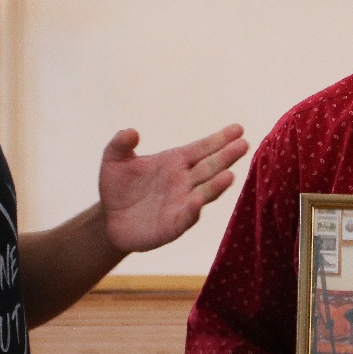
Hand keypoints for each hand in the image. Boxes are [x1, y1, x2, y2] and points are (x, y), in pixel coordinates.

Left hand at [99, 124, 246, 253]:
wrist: (109, 219)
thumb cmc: (117, 187)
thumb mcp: (113, 160)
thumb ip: (120, 144)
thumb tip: (130, 131)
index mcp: (175, 162)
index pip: (202, 148)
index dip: (219, 139)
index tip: (238, 128)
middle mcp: (184, 181)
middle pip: (210, 167)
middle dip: (226, 157)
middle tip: (243, 144)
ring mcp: (182, 203)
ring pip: (204, 192)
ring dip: (217, 185)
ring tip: (229, 175)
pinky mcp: (173, 225)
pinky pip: (186, 217)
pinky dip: (193, 210)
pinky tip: (198, 202)